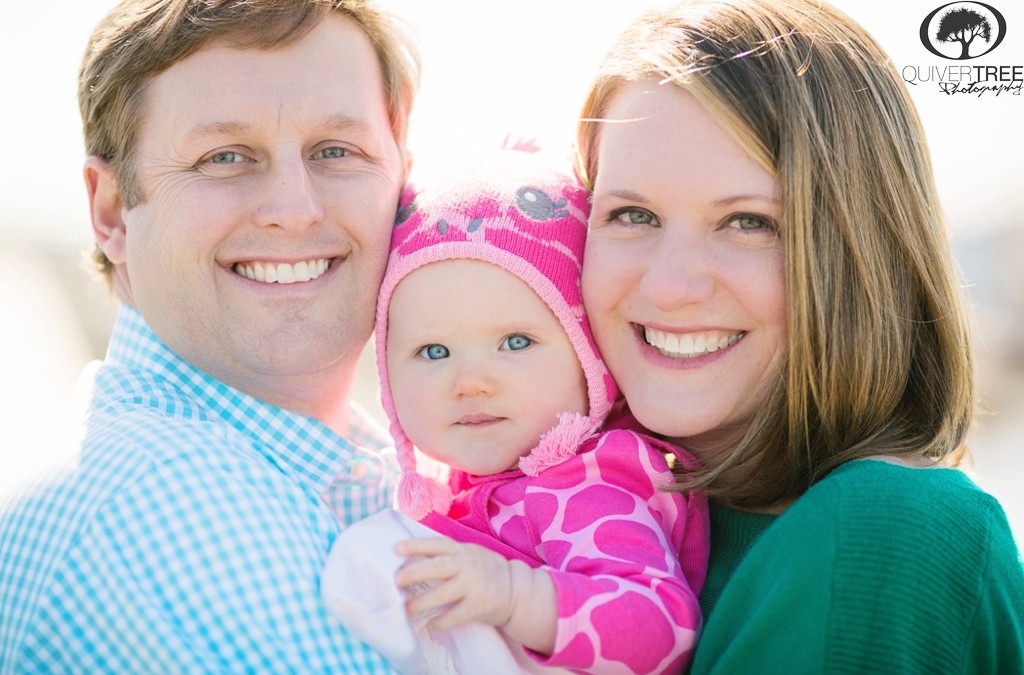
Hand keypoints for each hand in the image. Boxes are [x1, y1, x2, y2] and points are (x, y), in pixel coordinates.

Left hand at [394, 537, 514, 630]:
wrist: (516, 589)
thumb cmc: (486, 570)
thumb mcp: (469, 554)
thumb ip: (448, 555)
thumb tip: (413, 559)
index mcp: (462, 551)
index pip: (436, 544)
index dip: (416, 545)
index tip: (396, 549)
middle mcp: (467, 565)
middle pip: (437, 567)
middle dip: (414, 573)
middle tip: (396, 580)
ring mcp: (473, 586)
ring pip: (443, 593)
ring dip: (422, 602)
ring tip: (407, 609)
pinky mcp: (479, 605)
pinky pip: (455, 615)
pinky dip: (441, 621)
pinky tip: (431, 624)